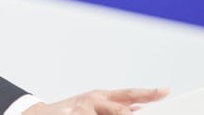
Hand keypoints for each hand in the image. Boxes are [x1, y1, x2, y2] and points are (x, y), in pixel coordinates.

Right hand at [24, 87, 169, 113]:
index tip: (165, 91)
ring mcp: (81, 108)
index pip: (130, 93)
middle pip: (119, 109)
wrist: (37, 114)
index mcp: (102, 96)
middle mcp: (93, 100)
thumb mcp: (95, 106)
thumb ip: (116, 108)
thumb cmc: (72, 111)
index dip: (148, 93)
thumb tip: (139, 110)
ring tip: (96, 113)